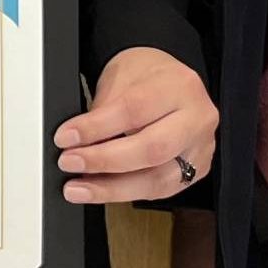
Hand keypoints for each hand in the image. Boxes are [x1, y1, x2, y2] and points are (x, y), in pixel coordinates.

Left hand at [53, 45, 217, 203]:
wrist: (169, 80)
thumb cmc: (145, 75)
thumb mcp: (121, 77)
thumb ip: (103, 111)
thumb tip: (75, 144)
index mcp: (180, 86)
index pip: (134, 110)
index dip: (96, 128)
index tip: (66, 138)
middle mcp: (198, 118)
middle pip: (151, 149)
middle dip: (104, 161)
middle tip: (70, 162)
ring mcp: (201, 148)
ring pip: (157, 180)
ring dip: (112, 188)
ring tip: (79, 188)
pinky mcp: (197, 170)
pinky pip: (159, 190)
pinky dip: (126, 192)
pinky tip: (101, 191)